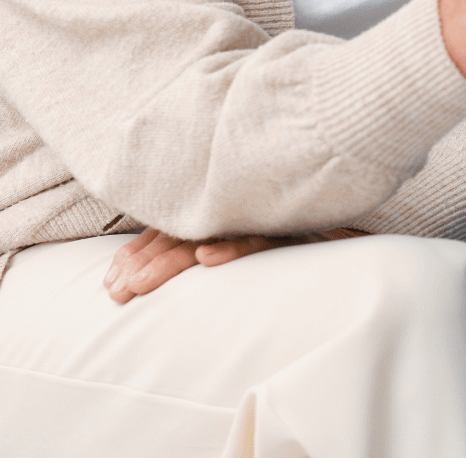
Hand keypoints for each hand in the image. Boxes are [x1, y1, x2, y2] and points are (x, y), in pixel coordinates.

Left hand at [103, 227, 370, 303]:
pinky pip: (259, 235)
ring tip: (139, 285)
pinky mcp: (293, 219)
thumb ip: (222, 237)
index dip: (138, 252)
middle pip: (182, 232)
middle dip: (144, 263)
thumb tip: (189, 263)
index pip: (172, 227)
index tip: (111, 282)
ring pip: (209, 234)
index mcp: (225, 202)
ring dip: (169, 261)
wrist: (354, 173)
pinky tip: (206, 260)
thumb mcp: (260, 230)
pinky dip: (232, 246)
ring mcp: (263, 210)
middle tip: (116, 293)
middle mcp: (238, 203)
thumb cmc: (309, 210)